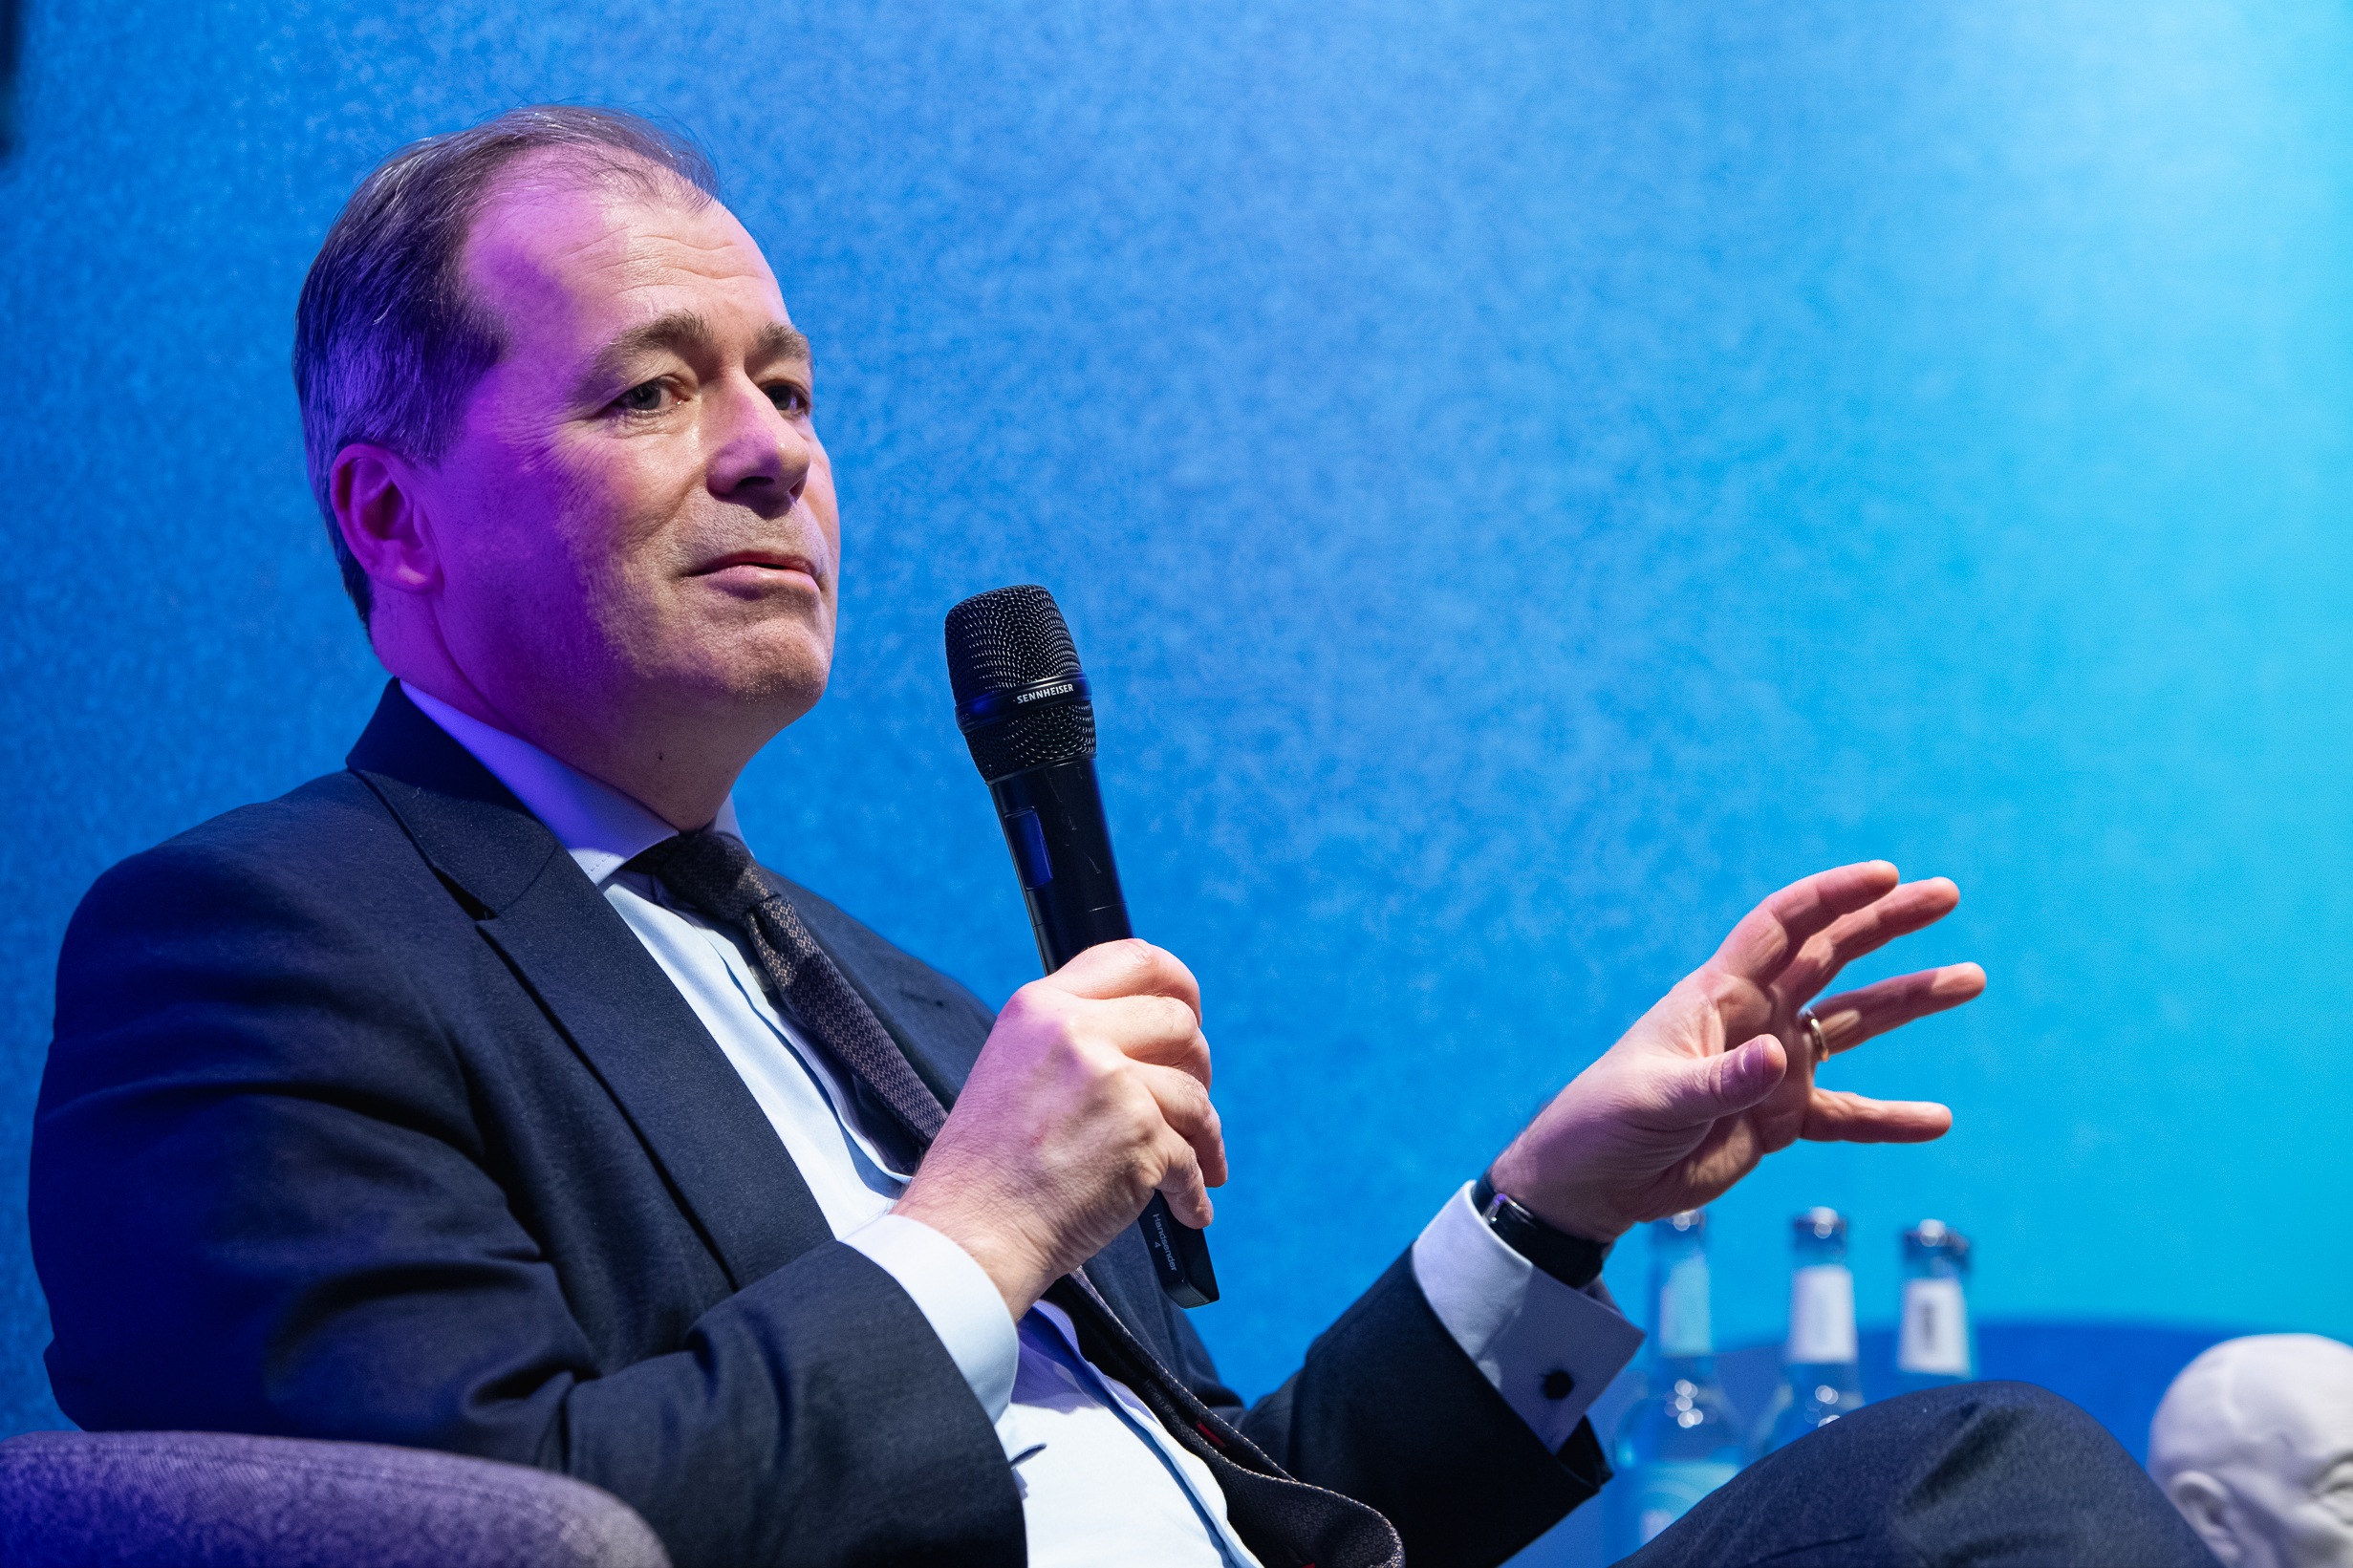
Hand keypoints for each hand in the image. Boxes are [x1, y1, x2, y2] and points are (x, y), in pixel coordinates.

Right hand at [891, 939, 1224, 1317]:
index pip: (1133, 959)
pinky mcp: (1139, 1134)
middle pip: (1179, 1022)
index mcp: (1040, 1007)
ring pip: (1195, 1093)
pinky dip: (1193, 1190)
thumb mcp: (1015, 1068)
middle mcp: (1074, 1032)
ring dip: (1203, 1136)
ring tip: (1193, 1166)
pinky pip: (1192, 1156)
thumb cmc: (990, 1168)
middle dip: (1196, 1068)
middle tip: (1188, 1106)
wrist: (970, 1232)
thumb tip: (1157, 1034)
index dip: (1178, 983)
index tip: (1190, 1011)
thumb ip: (1075, 1039)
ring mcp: (1110, 1081)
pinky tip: (1186, 1207)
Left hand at [1488, 860, 1983, 1242]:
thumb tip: (1778, 1059)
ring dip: (1909, 1001)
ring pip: (1853, 1022)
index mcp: (1717, 995)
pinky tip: (1937, 1120)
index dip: (1831, 896)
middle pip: (1832, 956)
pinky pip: (1848, 1115)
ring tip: (1970, 978)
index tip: (1887, 875)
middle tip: (1947, 896)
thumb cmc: (1606, 1122)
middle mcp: (1753, 1019)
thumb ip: (1720, 1083)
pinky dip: (1890, 1119)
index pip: (1782, 928)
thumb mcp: (1658, 1101)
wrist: (1592, 1182)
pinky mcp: (1780, 1118)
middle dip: (1886, 922)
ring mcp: (1772, 1067)